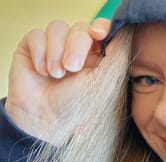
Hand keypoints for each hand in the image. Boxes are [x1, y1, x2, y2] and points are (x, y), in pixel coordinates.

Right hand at [5, 18, 110, 140]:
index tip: (100, 34)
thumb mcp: (103, 83)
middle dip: (76, 45)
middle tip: (71, 68)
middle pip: (81, 28)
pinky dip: (40, 52)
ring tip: (54, 74)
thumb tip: (123, 31)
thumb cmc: (75, 108)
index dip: (101, 26)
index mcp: (95, 58)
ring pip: (57, 28)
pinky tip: (41, 71)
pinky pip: (36, 35)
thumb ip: (117, 55)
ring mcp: (53, 48)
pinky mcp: (32, 49)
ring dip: (56, 51)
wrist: (44, 122)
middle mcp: (75, 51)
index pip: (101, 30)